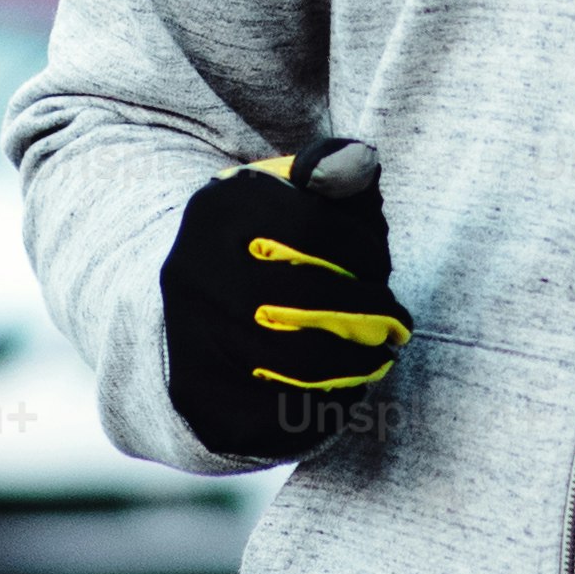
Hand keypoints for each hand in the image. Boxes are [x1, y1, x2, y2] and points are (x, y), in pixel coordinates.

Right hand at [161, 137, 407, 463]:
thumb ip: (332, 175)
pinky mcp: (197, 392)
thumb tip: (363, 163)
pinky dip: (326, 404)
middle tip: (398, 325)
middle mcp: (194, 268)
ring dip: (357, 363)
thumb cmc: (254, 249)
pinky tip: (346, 391)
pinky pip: (279, 409)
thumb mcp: (283, 196)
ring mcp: (190, 334)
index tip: (382, 266)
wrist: (176, 313)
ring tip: (378, 358)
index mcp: (217, 209)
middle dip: (373, 312)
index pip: (315, 225)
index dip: (367, 249)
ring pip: (300, 360)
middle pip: (312, 297)